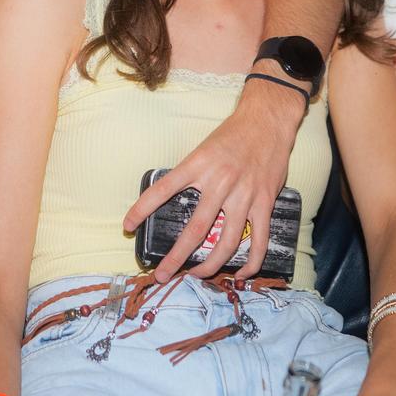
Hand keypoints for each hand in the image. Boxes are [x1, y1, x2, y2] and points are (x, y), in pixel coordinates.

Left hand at [122, 83, 302, 280]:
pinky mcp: (264, 202)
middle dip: (176, 258)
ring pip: (227, 242)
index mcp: (197, 165)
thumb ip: (191, 175)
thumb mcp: (203, 148)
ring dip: (211, 265)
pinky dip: (251, 262)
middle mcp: (219, 182)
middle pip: (195, 230)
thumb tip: (173, 200)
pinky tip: (240, 274)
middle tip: (162, 275)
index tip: (127, 226)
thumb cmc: (232, 134)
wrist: (267, 120)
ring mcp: (244, 195)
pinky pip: (259, 240)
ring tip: (197, 275)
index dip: (142, 210)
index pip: (161, 190)